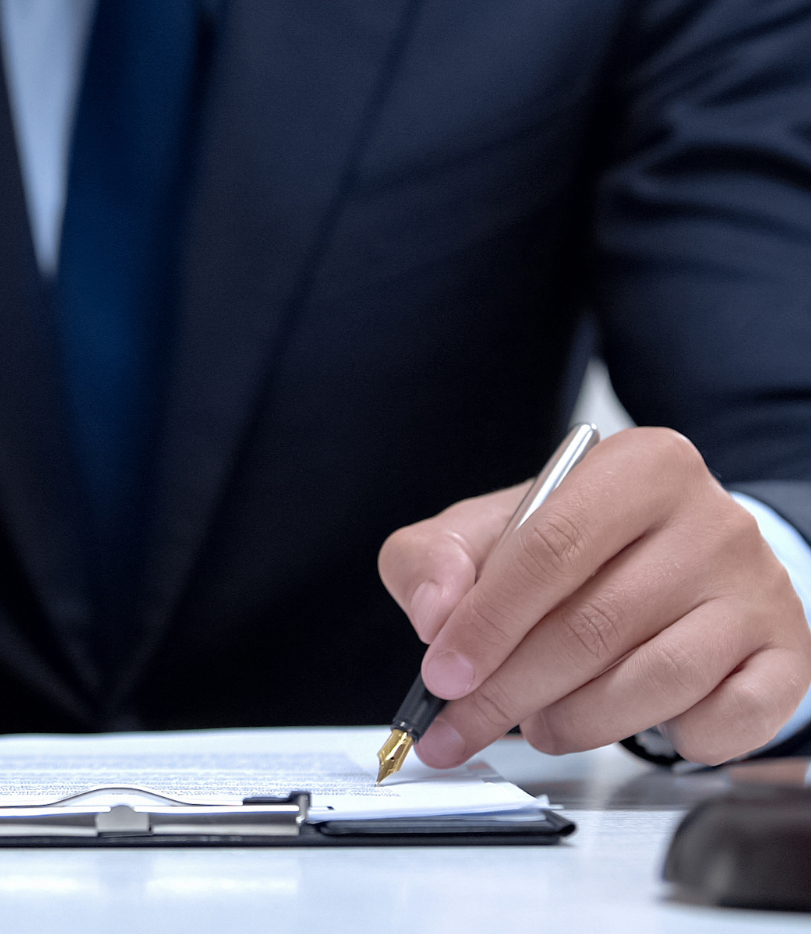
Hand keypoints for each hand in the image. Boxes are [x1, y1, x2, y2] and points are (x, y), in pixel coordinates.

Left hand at [378, 428, 810, 767]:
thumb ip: (434, 559)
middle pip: (593, 625)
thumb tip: (433, 614)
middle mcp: (711, 521)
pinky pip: (723, 723)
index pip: (549, 548)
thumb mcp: (486, 532)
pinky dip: (667, 740)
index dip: (486, 623)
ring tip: (540, 722)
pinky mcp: (787, 656)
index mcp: (638, 467)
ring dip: (576, 721)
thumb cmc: (573, 549)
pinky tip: (631, 720)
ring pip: (654, 682)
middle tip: (462, 726)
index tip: (441, 676)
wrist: (674, 559)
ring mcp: (757, 591)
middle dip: (510, 692)